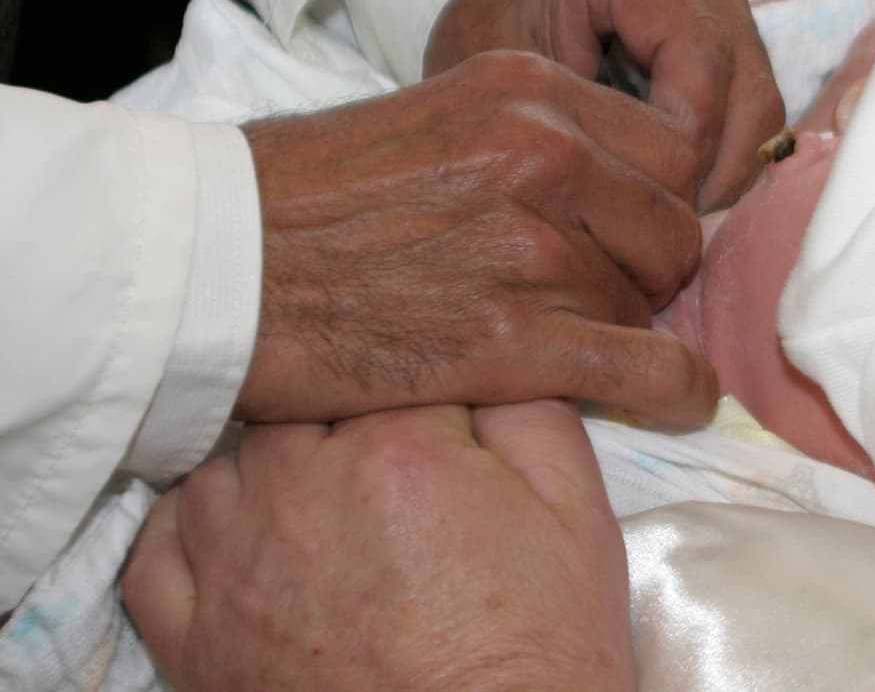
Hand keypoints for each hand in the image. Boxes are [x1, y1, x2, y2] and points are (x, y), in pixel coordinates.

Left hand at [123, 402, 634, 690]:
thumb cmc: (541, 651)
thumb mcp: (579, 515)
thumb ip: (534, 411)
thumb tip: (493, 360)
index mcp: (398, 449)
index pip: (400, 368)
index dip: (433, 392)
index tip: (455, 423)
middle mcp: (300, 492)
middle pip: (304, 405)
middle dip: (351, 423)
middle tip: (400, 470)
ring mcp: (236, 566)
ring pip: (225, 465)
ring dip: (269, 469)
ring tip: (326, 499)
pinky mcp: (197, 640)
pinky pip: (158, 552)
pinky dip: (192, 531)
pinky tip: (241, 538)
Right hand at [238, 50, 716, 430]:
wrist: (211, 263)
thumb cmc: (306, 192)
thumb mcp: (437, 114)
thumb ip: (532, 137)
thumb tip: (609, 181)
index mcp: (529, 89)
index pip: (669, 148)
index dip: (655, 199)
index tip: (626, 230)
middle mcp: (545, 155)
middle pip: (672, 224)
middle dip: (649, 266)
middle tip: (601, 291)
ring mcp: (531, 246)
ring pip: (646, 298)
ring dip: (621, 324)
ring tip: (564, 334)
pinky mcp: (510, 338)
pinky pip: (643, 367)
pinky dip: (672, 389)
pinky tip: (680, 400)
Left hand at [426, 0, 785, 212]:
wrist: (497, 2)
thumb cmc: (488, 38)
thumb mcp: (511, 84)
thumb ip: (584, 128)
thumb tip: (661, 205)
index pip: (698, 58)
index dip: (688, 146)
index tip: (651, 207)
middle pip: (744, 82)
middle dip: (713, 171)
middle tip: (667, 235)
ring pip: (761, 101)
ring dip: (727, 172)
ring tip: (672, 221)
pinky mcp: (734, 17)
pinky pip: (753, 102)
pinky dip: (726, 157)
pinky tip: (682, 195)